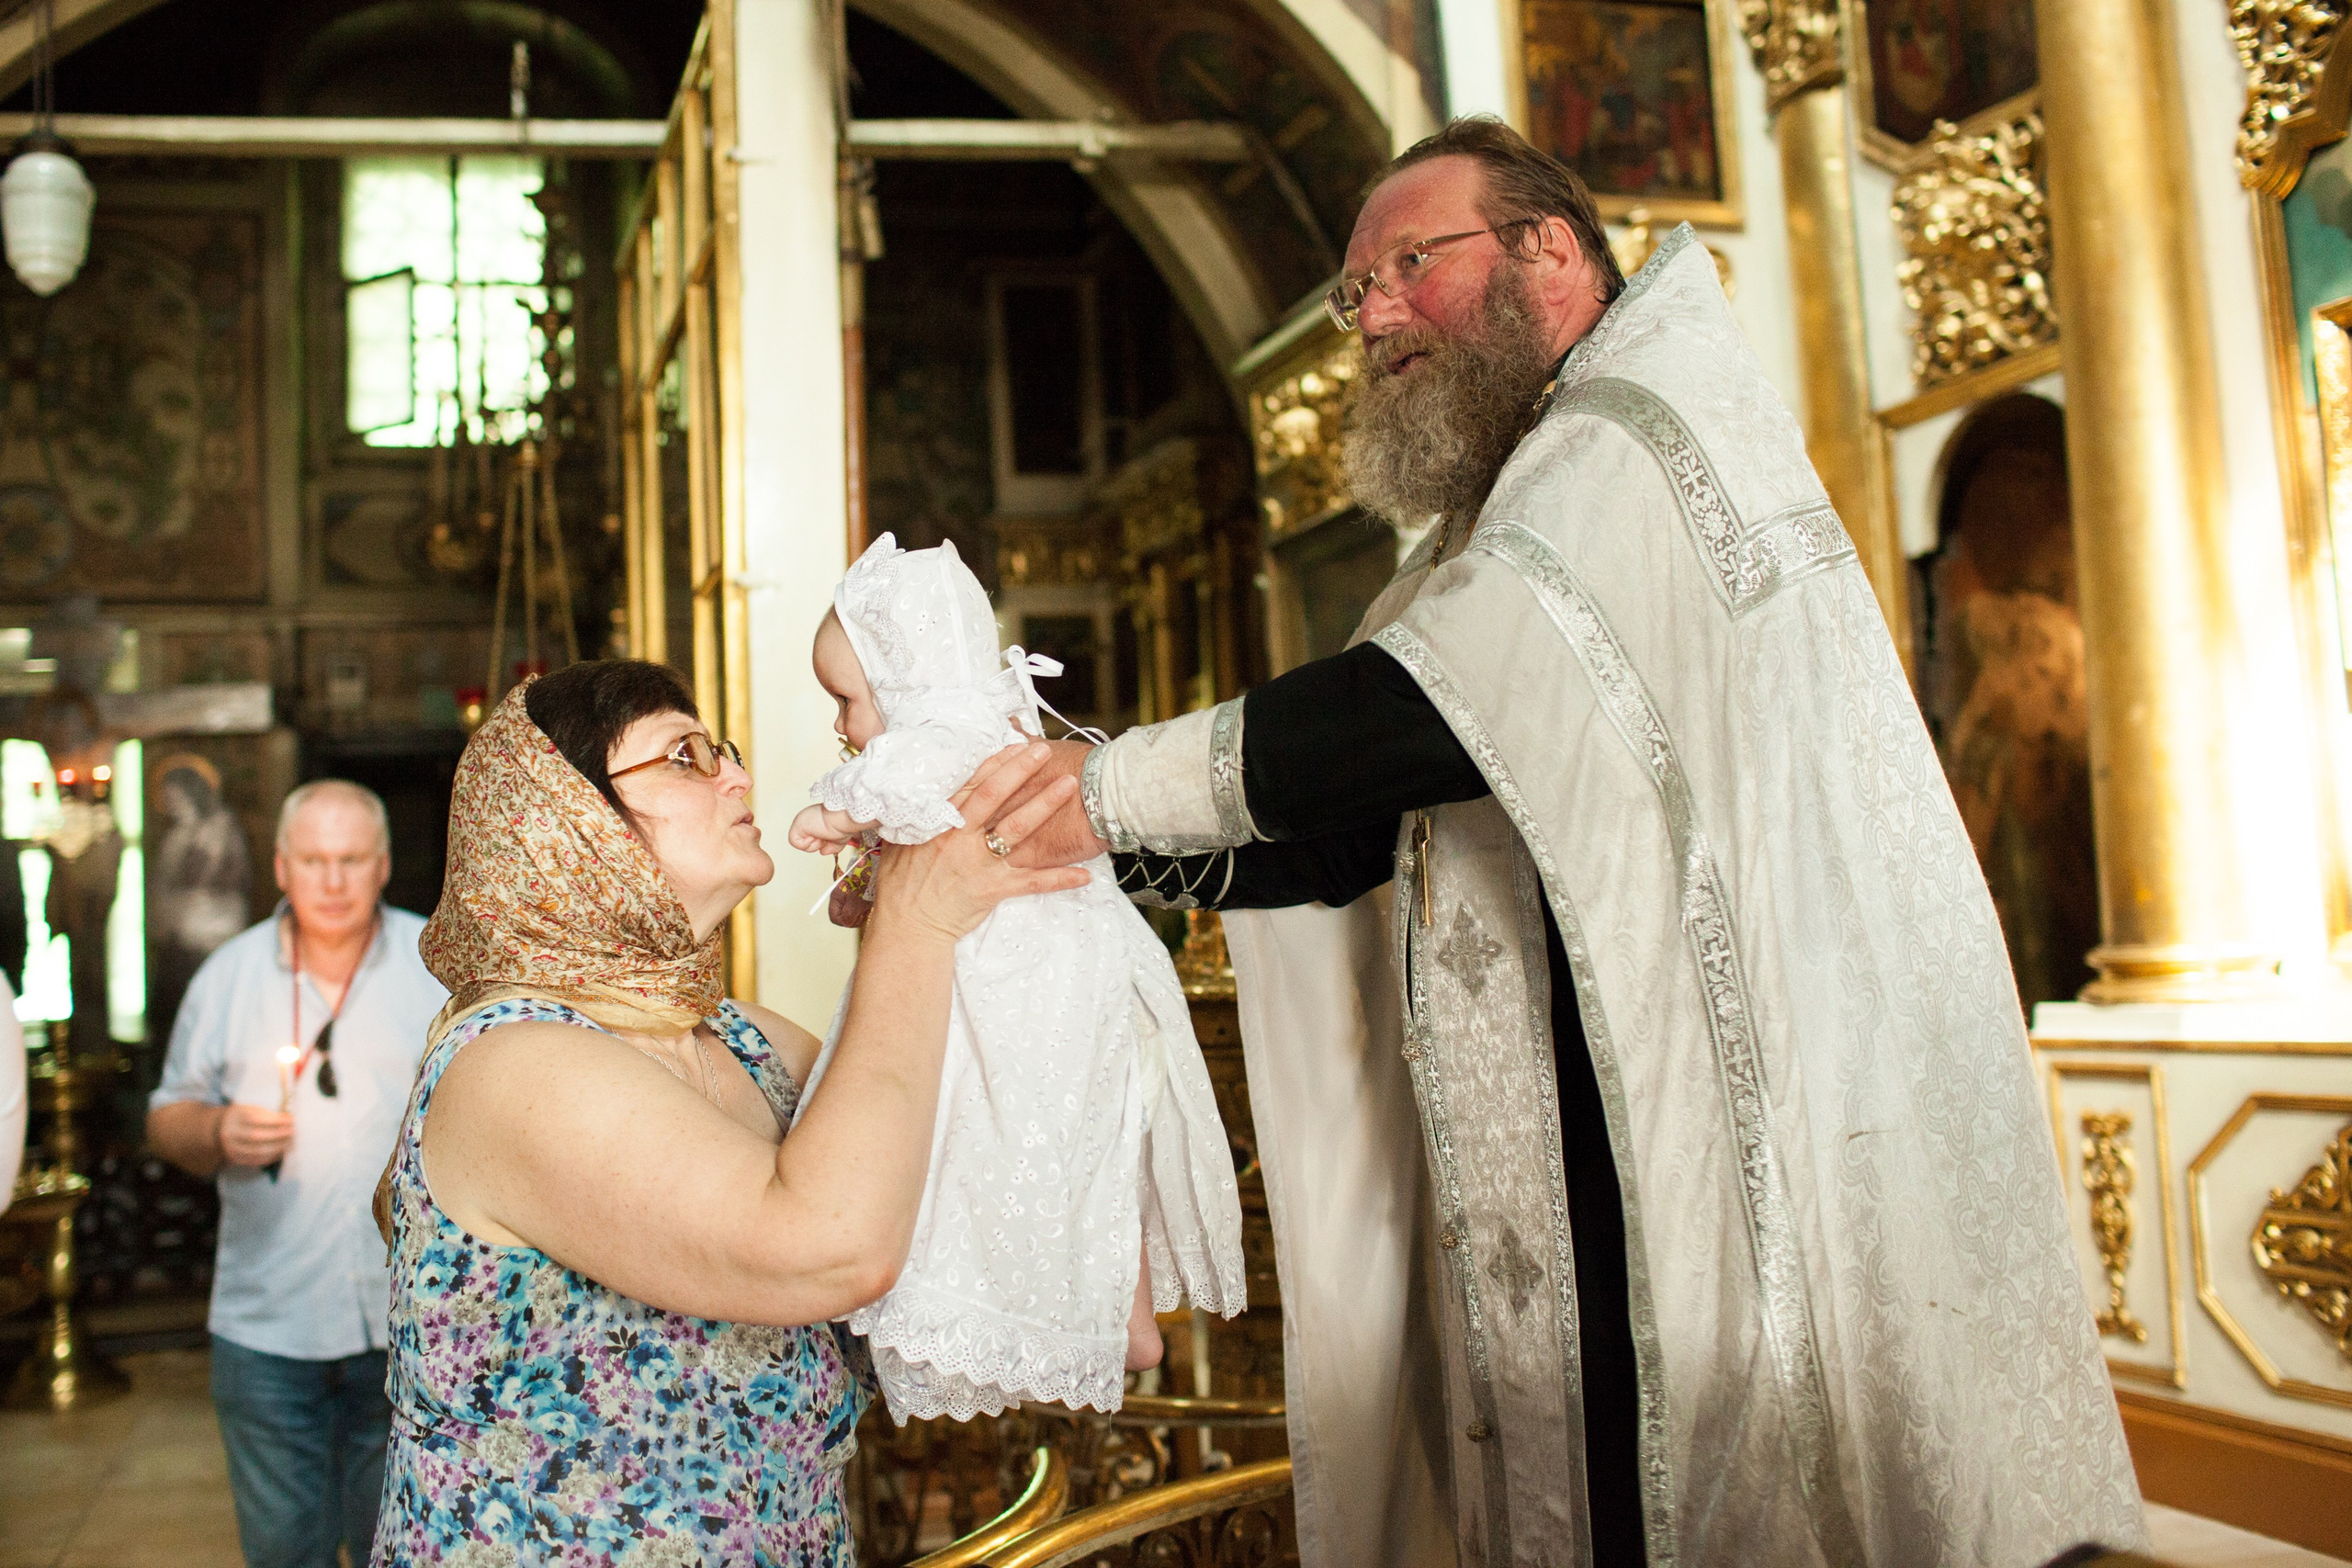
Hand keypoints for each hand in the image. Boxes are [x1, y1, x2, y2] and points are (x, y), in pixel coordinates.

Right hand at [220, 1104, 293, 1166]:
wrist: (223, 1129)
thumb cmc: (245, 1117)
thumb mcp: (252, 1109)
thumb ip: (267, 1114)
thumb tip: (287, 1120)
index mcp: (236, 1117)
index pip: (256, 1119)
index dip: (275, 1120)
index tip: (290, 1120)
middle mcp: (232, 1133)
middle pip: (255, 1136)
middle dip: (278, 1135)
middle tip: (292, 1132)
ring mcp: (232, 1147)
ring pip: (256, 1151)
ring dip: (277, 1148)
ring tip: (289, 1143)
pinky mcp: (236, 1158)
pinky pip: (255, 1160)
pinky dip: (270, 1157)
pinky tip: (280, 1152)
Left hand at [790, 803, 871, 855]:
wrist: (841, 818)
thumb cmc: (843, 824)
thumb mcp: (839, 838)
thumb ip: (831, 846)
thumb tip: (823, 851)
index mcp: (818, 820)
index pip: (815, 837)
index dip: (824, 842)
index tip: (830, 836)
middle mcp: (809, 821)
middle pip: (810, 843)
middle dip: (820, 844)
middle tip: (826, 836)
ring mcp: (802, 823)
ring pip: (804, 845)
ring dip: (816, 844)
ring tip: (823, 834)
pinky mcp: (796, 826)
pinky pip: (796, 843)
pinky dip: (807, 844)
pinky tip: (815, 834)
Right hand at [867, 743, 1089, 943]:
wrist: (906, 926)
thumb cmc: (901, 884)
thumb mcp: (903, 840)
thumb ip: (923, 816)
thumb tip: (932, 790)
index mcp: (939, 822)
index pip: (971, 784)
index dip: (995, 763)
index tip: (1016, 745)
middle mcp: (960, 837)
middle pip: (995, 796)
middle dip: (1021, 770)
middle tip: (1045, 751)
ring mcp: (978, 863)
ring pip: (1017, 829)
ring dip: (1045, 804)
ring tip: (1069, 785)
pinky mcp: (993, 889)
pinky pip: (1032, 882)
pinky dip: (1059, 878)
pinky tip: (1085, 873)